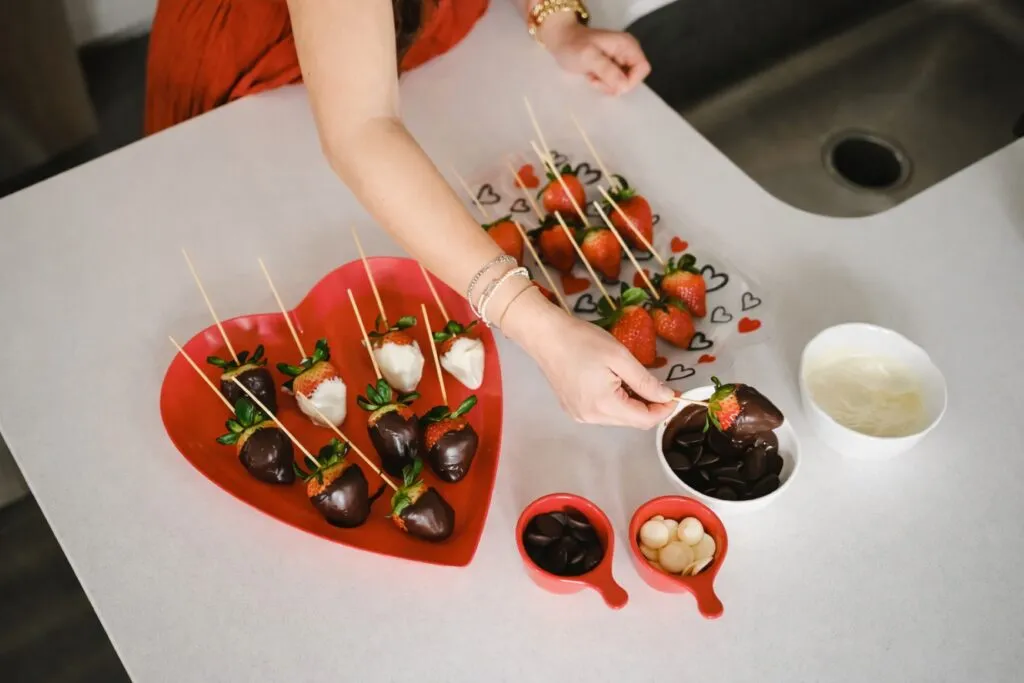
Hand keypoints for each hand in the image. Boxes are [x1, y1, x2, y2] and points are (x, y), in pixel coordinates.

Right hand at [503, 288, 674, 428]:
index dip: (664, 409)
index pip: (644, 420)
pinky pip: (603, 412)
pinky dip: (616, 402)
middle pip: (631, 421)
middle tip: (659, 383)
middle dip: (650, 406)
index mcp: (604, 406)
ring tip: (633, 379)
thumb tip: (667, 397)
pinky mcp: (573, 409)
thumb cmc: (582, 341)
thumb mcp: (620, 357)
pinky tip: (615, 382)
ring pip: (618, 417)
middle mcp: (591, 417)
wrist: (545, 335)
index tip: (675, 393)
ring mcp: (579, 415)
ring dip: (633, 403)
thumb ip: (645, 381)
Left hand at [537, 13, 650, 95]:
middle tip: (596, 80)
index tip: (611, 85)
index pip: (642, 69)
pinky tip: (592, 77)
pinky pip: (615, 83)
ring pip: (623, 83)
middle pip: (633, 78)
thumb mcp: (589, 57)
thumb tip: (624, 87)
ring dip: (607, 86)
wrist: (560, 42)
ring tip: (592, 77)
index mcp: (627, 45)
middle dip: (615, 85)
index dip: (631, 81)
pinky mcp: (612, 68)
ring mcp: (620, 60)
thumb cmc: (573, 46)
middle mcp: (628, 52)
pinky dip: (603, 84)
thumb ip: (607, 70)